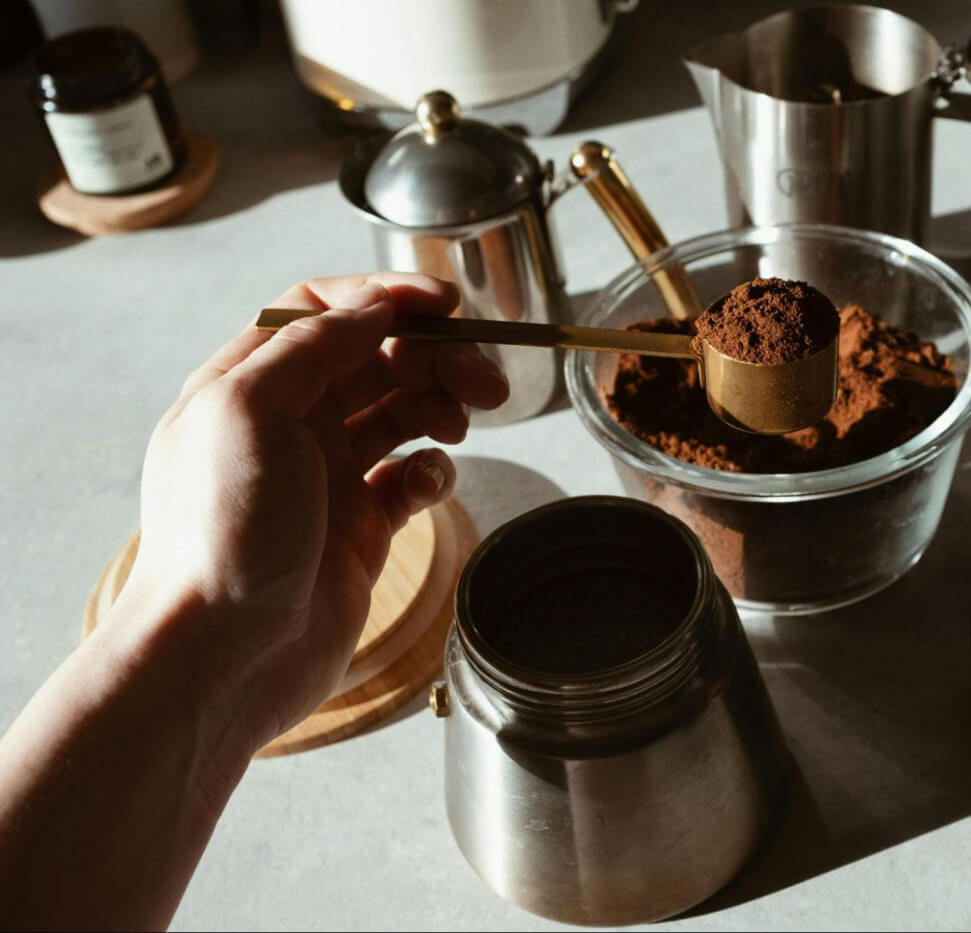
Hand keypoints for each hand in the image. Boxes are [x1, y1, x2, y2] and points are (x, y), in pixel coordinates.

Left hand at [119, 272, 507, 744]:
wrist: (223, 656)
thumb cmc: (220, 536)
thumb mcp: (249, 411)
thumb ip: (311, 347)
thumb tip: (371, 307)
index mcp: (249, 385)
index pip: (322, 312)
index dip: (386, 299)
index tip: (447, 307)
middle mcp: (287, 424)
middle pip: (375, 359)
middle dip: (433, 357)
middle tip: (484, 380)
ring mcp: (325, 477)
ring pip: (400, 412)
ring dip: (441, 405)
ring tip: (465, 423)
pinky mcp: (359, 529)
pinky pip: (410, 479)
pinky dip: (432, 470)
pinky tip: (431, 483)